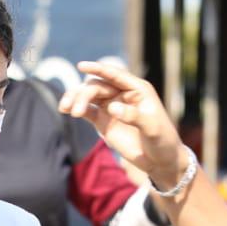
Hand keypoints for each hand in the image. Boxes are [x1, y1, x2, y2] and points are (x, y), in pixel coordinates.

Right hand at [59, 59, 188, 191]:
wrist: (159, 160)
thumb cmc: (162, 140)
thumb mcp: (152, 127)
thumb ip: (133, 116)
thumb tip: (112, 108)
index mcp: (137, 89)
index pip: (115, 75)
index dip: (98, 69)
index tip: (81, 65)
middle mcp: (122, 94)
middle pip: (98, 86)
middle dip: (83, 94)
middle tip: (76, 110)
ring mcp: (111, 106)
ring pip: (89, 96)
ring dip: (75, 99)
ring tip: (64, 108)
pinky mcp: (103, 120)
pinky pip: (87, 110)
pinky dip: (76, 108)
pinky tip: (65, 110)